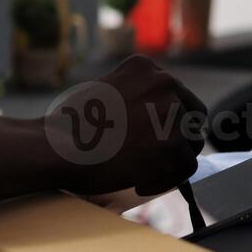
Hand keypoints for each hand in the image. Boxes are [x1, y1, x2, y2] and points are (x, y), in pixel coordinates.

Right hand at [45, 55, 206, 197]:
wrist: (58, 148)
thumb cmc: (71, 128)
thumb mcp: (106, 92)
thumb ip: (135, 97)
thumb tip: (159, 121)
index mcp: (145, 68)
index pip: (176, 94)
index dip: (166, 120)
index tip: (148, 138)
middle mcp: (163, 82)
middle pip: (192, 116)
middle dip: (176, 138)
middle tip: (152, 156)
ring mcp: (170, 112)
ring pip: (191, 144)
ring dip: (170, 162)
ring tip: (140, 173)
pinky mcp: (172, 143)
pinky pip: (185, 168)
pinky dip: (165, 180)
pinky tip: (139, 183)